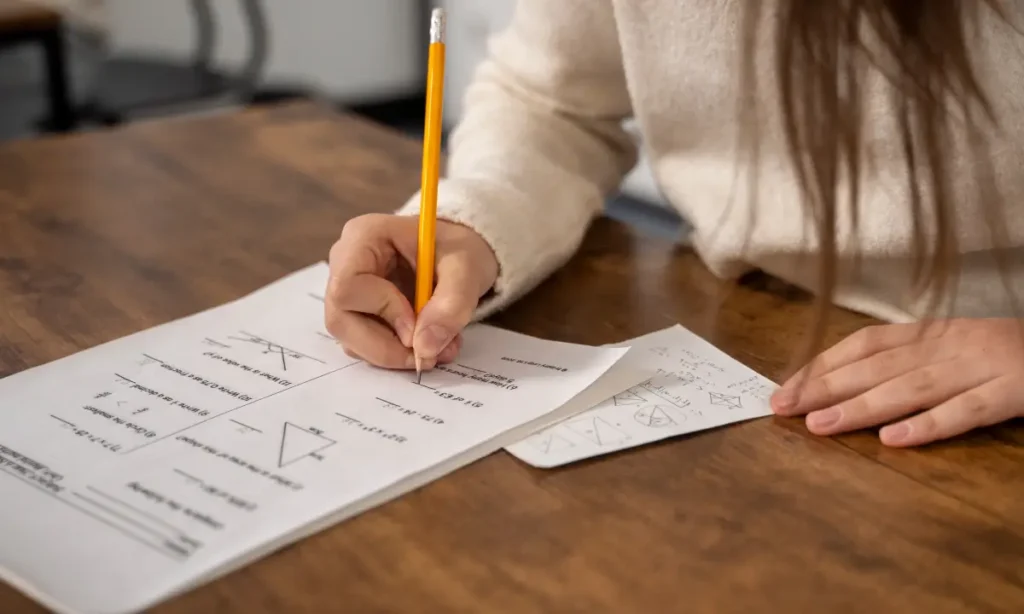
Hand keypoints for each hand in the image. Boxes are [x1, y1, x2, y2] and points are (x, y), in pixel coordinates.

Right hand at [324, 213, 498, 369]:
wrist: (458, 255)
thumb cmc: (458, 250)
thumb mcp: (466, 269)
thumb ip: (451, 305)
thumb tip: (424, 349)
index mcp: (363, 237)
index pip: (348, 287)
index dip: (383, 313)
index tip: (420, 326)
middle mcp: (344, 262)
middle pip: (340, 319)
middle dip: (386, 347)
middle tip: (429, 355)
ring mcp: (347, 290)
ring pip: (350, 339)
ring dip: (394, 354)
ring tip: (438, 348)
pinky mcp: (357, 313)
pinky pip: (363, 345)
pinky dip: (395, 353)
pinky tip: (427, 344)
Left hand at [770, 318, 1023, 446]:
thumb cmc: (1008, 353)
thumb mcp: (956, 346)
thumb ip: (910, 359)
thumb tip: (847, 381)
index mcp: (935, 331)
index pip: (865, 344)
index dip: (823, 364)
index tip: (786, 386)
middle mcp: (951, 344)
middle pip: (877, 366)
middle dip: (825, 386)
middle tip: (782, 407)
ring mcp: (983, 366)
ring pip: (911, 387)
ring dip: (861, 407)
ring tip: (820, 425)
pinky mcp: (1015, 391)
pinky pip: (967, 411)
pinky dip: (929, 424)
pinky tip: (894, 440)